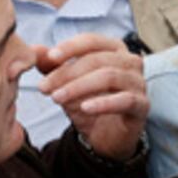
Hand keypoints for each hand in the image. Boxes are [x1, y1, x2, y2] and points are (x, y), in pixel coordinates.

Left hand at [36, 33, 147, 165]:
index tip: (49, 57)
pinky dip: (103, 103)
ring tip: (57, 98)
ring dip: (79, 86)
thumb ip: (51, 66)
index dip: (70, 47)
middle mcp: (131, 62)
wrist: (104, 136)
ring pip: (110, 76)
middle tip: (44, 87)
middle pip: (98, 59)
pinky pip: (125, 100)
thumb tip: (35, 49)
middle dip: (67, 73)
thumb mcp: (65, 83)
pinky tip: (84, 108)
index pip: (92, 41)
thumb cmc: (88, 102)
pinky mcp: (142, 106)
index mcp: (114, 50)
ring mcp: (139, 83)